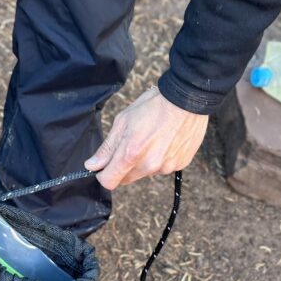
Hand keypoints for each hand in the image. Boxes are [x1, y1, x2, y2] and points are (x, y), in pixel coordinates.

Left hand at [85, 89, 207, 189]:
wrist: (188, 98)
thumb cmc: (153, 105)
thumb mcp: (123, 121)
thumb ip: (107, 148)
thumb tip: (92, 165)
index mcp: (131, 154)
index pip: (110, 182)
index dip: (104, 175)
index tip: (104, 167)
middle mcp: (149, 165)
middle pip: (127, 179)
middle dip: (123, 168)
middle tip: (131, 145)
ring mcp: (166, 166)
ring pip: (146, 173)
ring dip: (143, 163)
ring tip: (152, 139)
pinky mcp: (180, 164)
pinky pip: (163, 168)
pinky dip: (161, 159)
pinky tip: (165, 141)